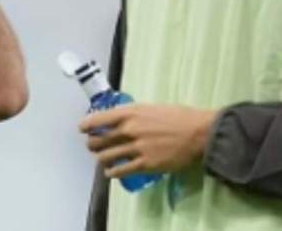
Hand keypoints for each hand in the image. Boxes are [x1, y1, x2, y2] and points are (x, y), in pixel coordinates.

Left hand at [79, 104, 218, 178]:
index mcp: (130, 113)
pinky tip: (111, 172)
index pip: (98, 119)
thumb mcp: (152, 107)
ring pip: (106, 157)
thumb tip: (122, 119)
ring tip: (103, 159)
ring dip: (102, 158)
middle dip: (92, 144)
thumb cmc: (179, 116)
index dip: (86, 125)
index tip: (82, 129)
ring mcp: (136, 148)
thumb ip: (134, 114)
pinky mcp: (145, 165)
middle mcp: (129, 130)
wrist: (199, 133)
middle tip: (93, 146)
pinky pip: (121, 170)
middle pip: (99, 140)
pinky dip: (112, 172)